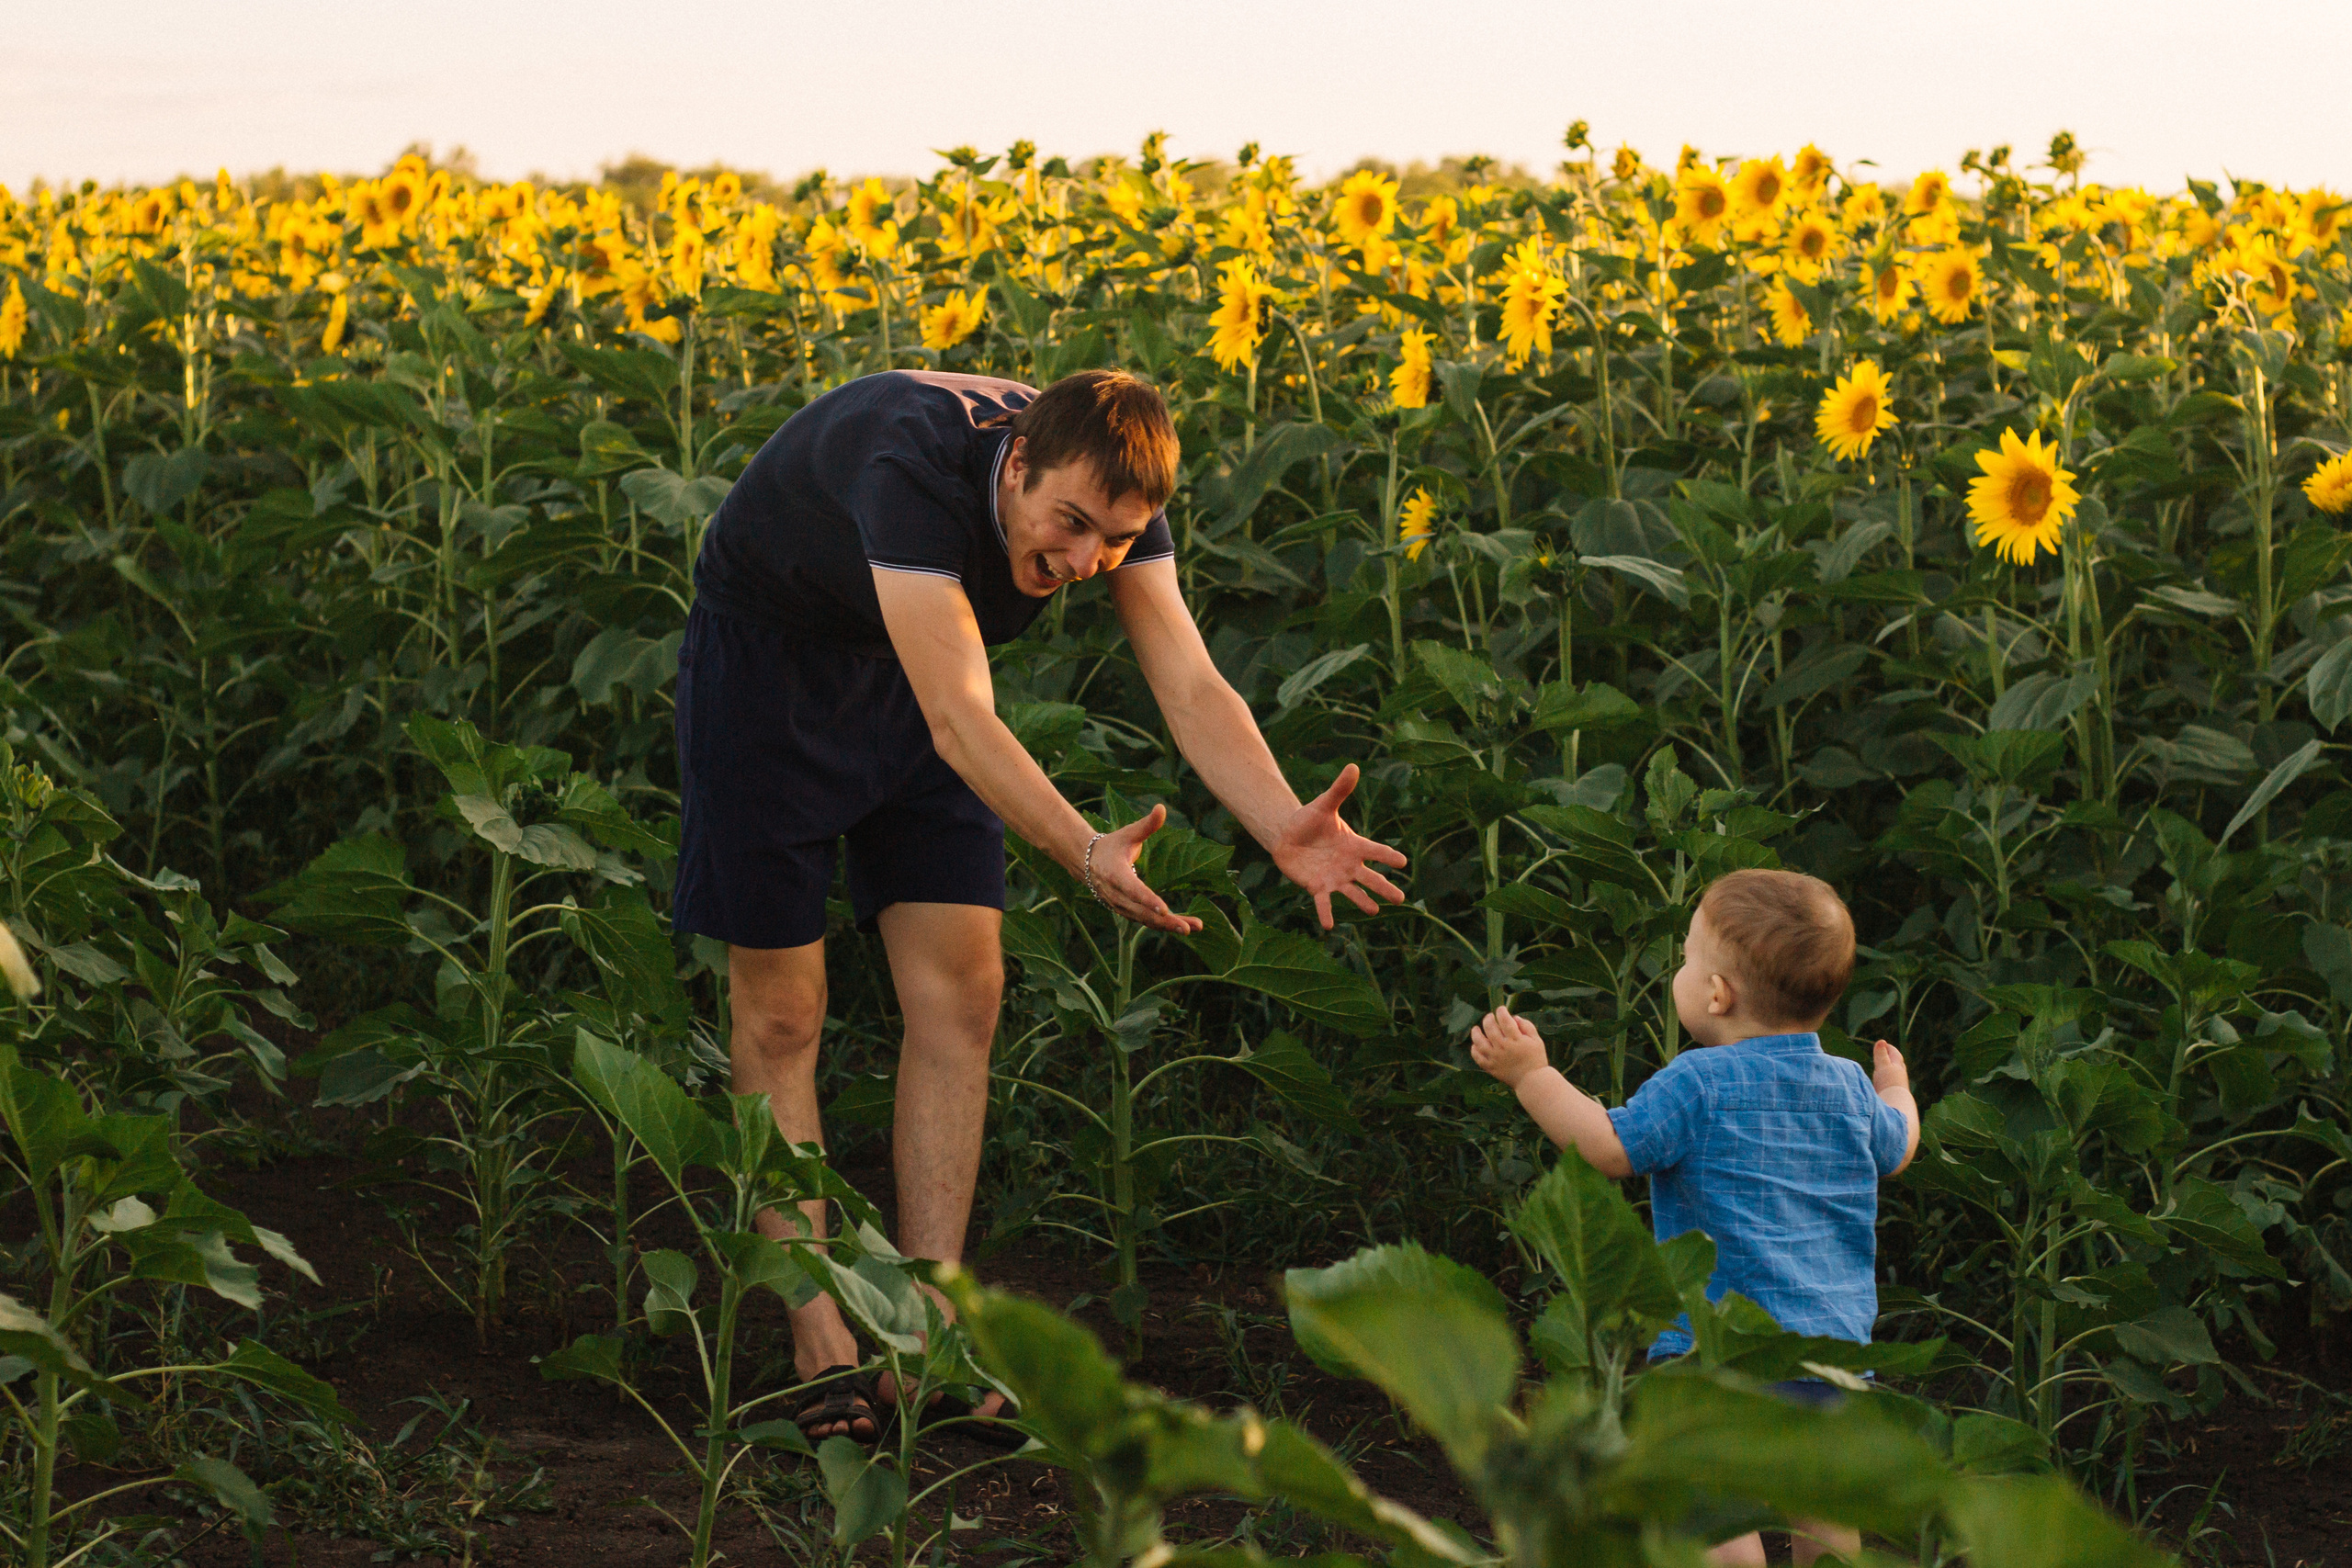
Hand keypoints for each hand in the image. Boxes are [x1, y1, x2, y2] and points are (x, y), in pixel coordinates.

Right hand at [1082, 804, 1203, 934]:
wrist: (1088, 863)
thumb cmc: (1112, 845)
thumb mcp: (1128, 834)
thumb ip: (1147, 825)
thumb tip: (1162, 808)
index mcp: (1116, 874)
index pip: (1133, 889)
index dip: (1148, 900)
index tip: (1164, 909)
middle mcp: (1117, 895)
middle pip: (1142, 912)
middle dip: (1166, 921)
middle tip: (1188, 928)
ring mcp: (1121, 906)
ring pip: (1146, 920)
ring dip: (1169, 926)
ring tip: (1193, 927)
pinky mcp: (1127, 912)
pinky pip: (1146, 921)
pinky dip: (1163, 926)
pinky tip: (1183, 926)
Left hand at [1269, 763, 1408, 930]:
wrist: (1288, 835)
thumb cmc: (1310, 820)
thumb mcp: (1325, 804)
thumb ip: (1340, 789)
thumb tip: (1353, 765)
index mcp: (1354, 845)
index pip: (1375, 851)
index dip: (1388, 856)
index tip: (1402, 862)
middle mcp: (1349, 865)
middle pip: (1371, 878)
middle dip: (1385, 888)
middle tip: (1401, 898)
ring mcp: (1335, 878)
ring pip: (1353, 893)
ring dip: (1363, 902)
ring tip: (1375, 911)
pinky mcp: (1318, 887)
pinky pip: (1325, 902)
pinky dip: (1327, 913)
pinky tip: (1329, 926)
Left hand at [1469, 1005, 1548, 1088]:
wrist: (1532, 1081)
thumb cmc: (1536, 1059)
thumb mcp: (1536, 1040)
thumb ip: (1526, 1026)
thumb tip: (1514, 1018)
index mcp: (1516, 1039)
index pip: (1505, 1020)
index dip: (1501, 1012)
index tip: (1501, 1009)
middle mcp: (1503, 1047)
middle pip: (1490, 1028)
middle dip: (1488, 1019)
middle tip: (1490, 1017)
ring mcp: (1495, 1058)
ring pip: (1479, 1042)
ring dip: (1476, 1033)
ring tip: (1476, 1028)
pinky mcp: (1491, 1068)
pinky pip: (1478, 1058)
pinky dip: (1474, 1050)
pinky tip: (1475, 1045)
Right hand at [1873, 1039, 1908, 1092]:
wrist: (1895, 1106)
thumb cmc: (1889, 1084)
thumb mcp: (1883, 1066)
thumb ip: (1881, 1055)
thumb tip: (1881, 1041)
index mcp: (1898, 1067)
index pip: (1895, 1054)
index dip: (1889, 1049)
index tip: (1883, 1044)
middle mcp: (1900, 1076)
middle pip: (1897, 1064)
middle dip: (1891, 1058)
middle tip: (1884, 1054)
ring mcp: (1898, 1086)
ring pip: (1895, 1075)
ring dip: (1889, 1070)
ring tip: (1882, 1070)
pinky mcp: (1894, 1095)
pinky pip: (1890, 1084)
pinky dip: (1886, 1081)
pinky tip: (1882, 1085)